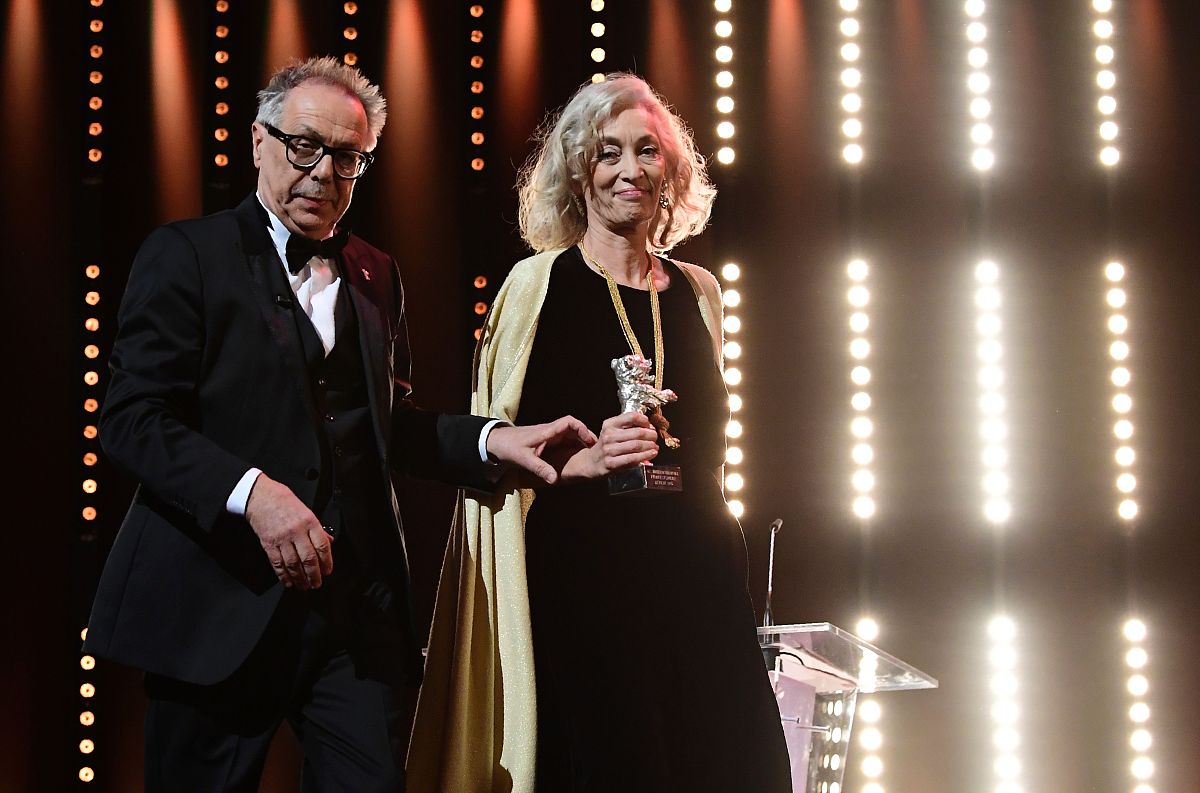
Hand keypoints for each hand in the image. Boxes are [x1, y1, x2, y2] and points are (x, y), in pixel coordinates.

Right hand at [244, 474, 332, 589]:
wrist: (260, 496)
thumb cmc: (283, 501)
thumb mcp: (306, 510)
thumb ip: (317, 528)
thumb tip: (328, 542)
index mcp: (309, 521)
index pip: (322, 546)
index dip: (327, 561)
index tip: (328, 570)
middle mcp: (296, 531)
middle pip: (308, 558)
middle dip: (314, 574)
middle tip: (317, 583)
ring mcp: (282, 538)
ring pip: (293, 564)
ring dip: (300, 578)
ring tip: (304, 585)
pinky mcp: (269, 544)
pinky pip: (277, 563)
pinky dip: (283, 575)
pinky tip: (288, 581)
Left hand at [486, 416, 597, 484]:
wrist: (496, 442)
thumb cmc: (509, 447)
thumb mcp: (524, 459)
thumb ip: (540, 469)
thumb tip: (555, 480)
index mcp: (547, 431)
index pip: (569, 422)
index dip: (582, 429)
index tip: (590, 440)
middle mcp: (550, 431)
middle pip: (574, 429)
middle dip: (586, 437)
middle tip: (595, 451)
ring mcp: (549, 436)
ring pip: (570, 435)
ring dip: (580, 443)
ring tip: (590, 455)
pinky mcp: (547, 442)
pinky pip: (564, 442)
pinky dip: (573, 447)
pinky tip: (577, 458)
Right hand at [561, 412, 658, 480]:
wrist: (590, 462)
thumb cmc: (606, 446)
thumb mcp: (612, 431)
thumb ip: (628, 427)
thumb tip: (650, 428)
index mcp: (609, 424)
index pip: (632, 416)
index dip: (645, 421)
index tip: (650, 426)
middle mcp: (608, 435)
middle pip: (637, 432)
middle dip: (651, 435)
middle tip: (655, 438)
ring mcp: (609, 450)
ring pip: (636, 445)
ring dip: (650, 446)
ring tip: (655, 447)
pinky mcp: (611, 463)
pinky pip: (632, 459)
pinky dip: (645, 457)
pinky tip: (650, 455)